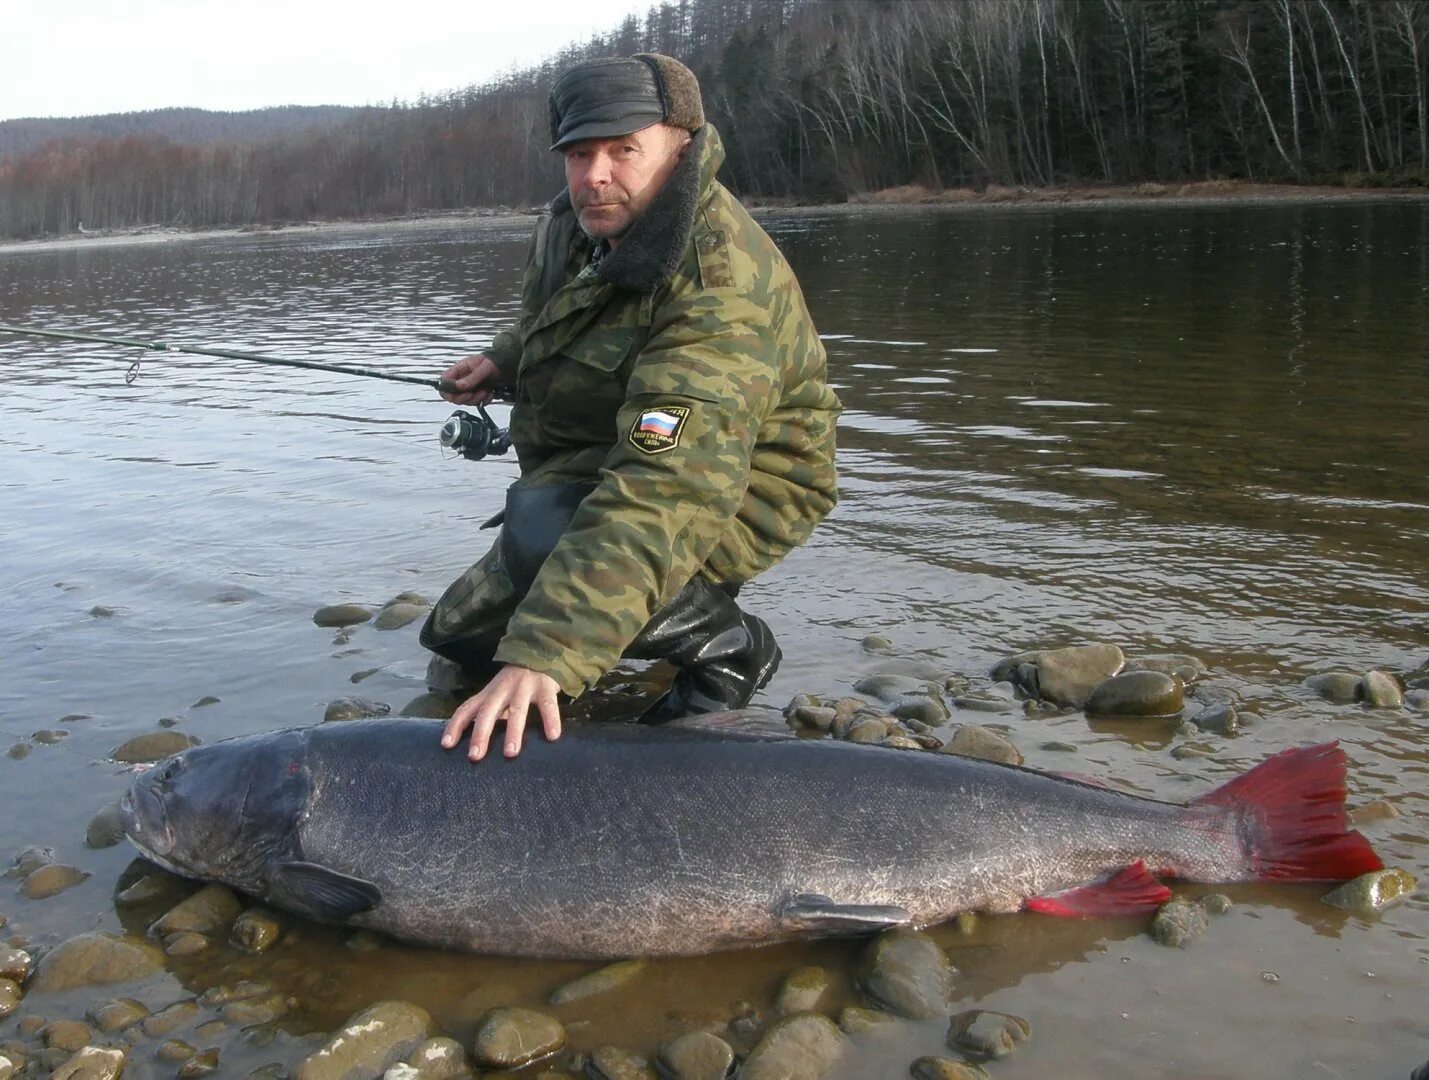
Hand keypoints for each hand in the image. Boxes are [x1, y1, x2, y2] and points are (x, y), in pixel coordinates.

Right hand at [440, 354, 499, 404]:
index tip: (459, 391)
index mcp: (459, 370)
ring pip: (465, 401)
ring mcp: (469, 388)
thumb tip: (459, 386)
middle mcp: (462, 380)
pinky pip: (477, 403)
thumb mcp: (483, 367)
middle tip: (473, 393)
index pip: (444, 382)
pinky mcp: (477, 395)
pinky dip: (484, 401)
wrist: (506, 365)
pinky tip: (489, 393)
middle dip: (464, 398)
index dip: (447, 390)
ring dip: (476, 399)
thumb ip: (472, 377)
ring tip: (485, 391)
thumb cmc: (493, 361)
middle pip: (452, 396)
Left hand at [441, 665, 561, 760]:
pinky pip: (547, 705)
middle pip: (488, 711)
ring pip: (517, 710)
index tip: (446, 745)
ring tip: (510, 753)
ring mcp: (524, 686)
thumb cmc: (518, 682)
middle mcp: (503, 689)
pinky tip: (552, 736)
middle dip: (480, 734)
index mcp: (489, 693)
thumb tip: (480, 743)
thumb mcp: (499, 693)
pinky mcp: (545, 686)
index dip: (456, 726)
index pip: (467, 709)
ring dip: (513, 731)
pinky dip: (550, 720)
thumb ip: (492, 712)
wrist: (542, 650)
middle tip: (475, 756)